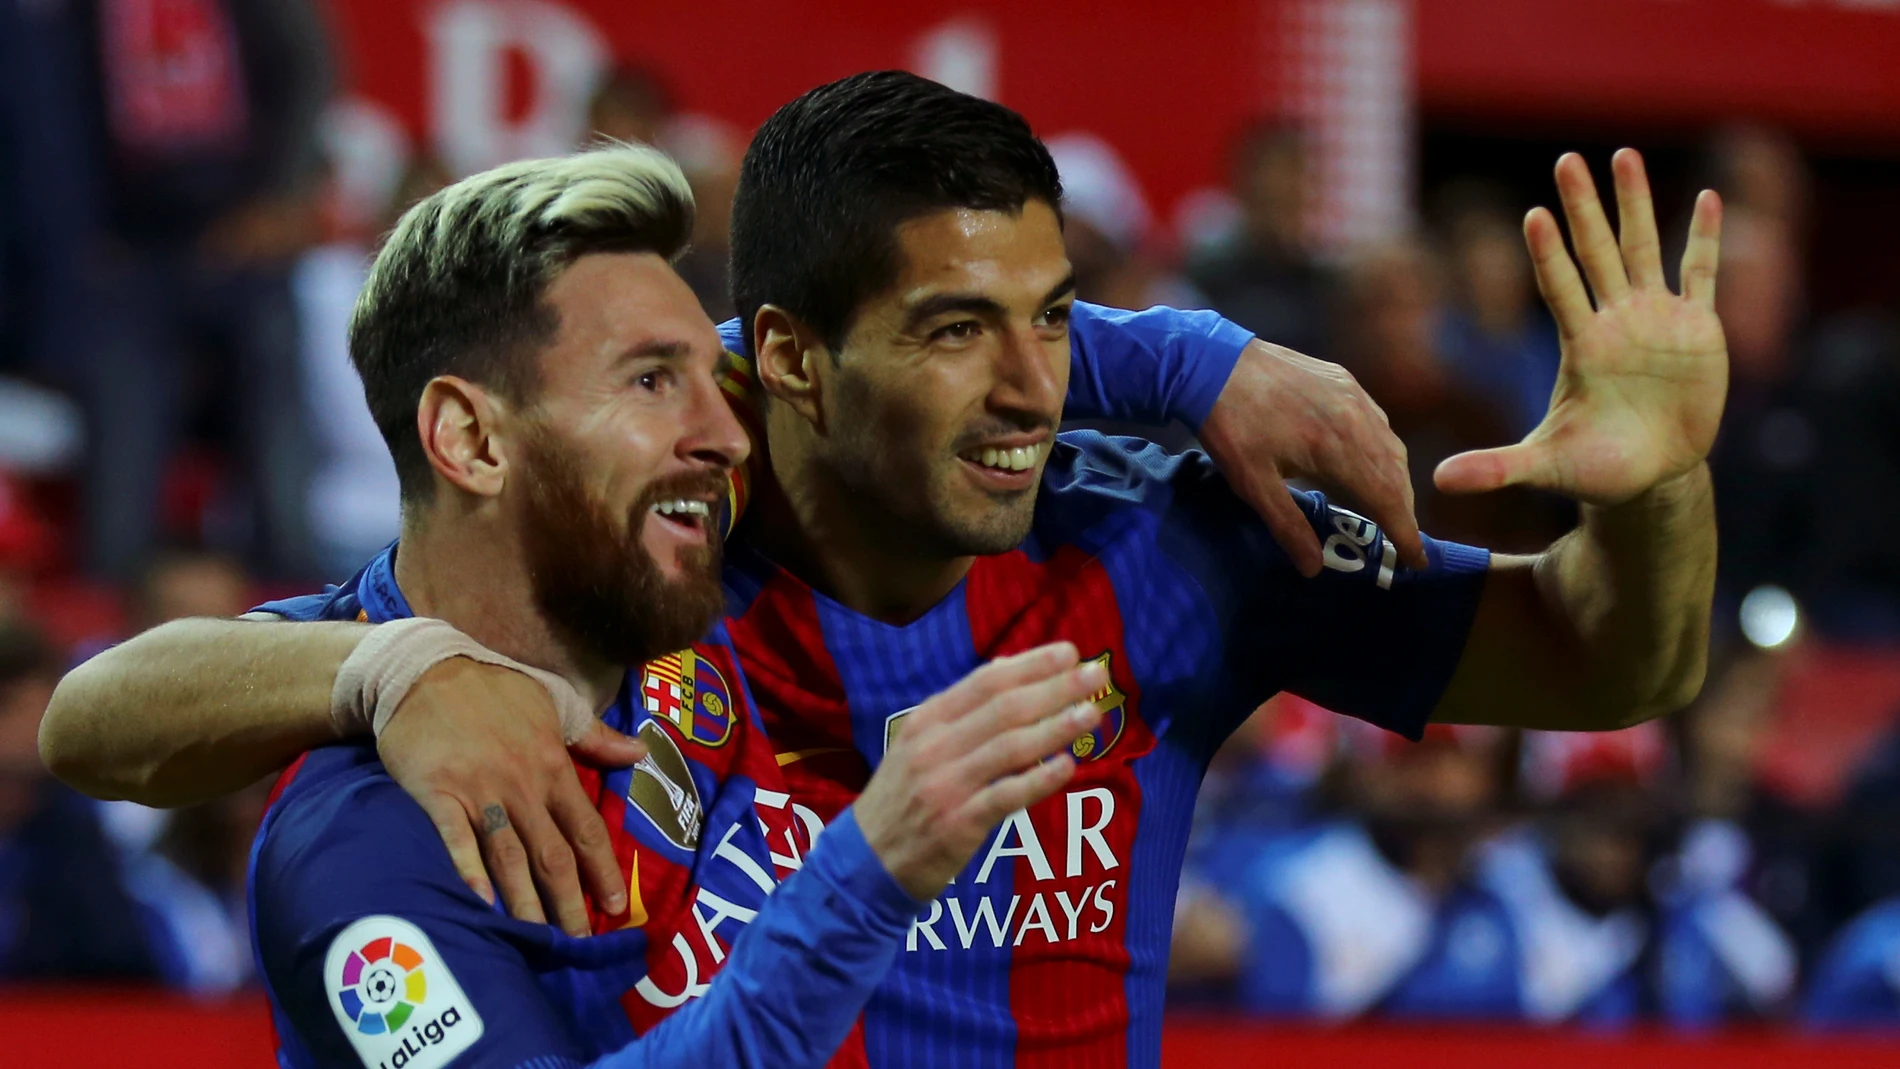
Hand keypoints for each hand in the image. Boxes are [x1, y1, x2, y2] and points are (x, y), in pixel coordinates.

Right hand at [376, 657, 646, 934]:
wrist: (425, 671)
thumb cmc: (495, 688)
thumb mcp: (555, 703)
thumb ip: (596, 737)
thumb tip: (641, 754)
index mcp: (553, 765)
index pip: (586, 828)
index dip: (603, 870)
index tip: (616, 906)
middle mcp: (523, 785)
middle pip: (552, 855)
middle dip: (568, 902)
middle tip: (578, 943)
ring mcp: (480, 792)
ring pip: (510, 857)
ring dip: (525, 902)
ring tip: (537, 939)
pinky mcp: (438, 794)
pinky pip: (457, 840)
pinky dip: (470, 873)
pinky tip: (482, 905)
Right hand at [854, 643, 1105, 900]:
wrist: (864, 861)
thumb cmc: (901, 797)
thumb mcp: (917, 743)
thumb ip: (962, 708)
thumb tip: (1007, 666)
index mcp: (926, 721)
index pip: (985, 681)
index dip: (1031, 664)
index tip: (1069, 652)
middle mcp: (934, 746)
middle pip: (1004, 708)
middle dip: (1055, 688)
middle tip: (1096, 675)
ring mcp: (945, 786)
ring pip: (1010, 748)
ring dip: (1056, 728)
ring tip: (1092, 714)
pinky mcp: (957, 825)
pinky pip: (1006, 797)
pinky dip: (1039, 780)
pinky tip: (1067, 766)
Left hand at [1198, 340, 1427, 576]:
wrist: (1212, 362)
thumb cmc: (1230, 426)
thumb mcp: (1252, 483)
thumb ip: (1288, 526)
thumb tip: (1313, 568)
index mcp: (1337, 448)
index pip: (1386, 498)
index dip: (1404, 532)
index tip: (1416, 561)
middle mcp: (1357, 418)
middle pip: (1396, 474)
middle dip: (1403, 511)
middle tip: (1403, 541)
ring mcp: (1353, 395)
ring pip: (1391, 446)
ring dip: (1396, 481)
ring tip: (1391, 510)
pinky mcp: (1344, 381)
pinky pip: (1378, 422)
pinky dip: (1384, 450)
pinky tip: (1372, 464)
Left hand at [1436, 150, 1726, 506]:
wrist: (1652, 476)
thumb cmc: (1595, 468)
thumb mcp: (1545, 468)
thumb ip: (1495, 468)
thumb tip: (1434, 483)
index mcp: (1581, 347)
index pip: (1559, 289)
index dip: (1548, 255)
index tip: (1534, 215)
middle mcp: (1614, 321)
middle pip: (1597, 253)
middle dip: (1584, 207)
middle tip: (1567, 159)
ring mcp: (1655, 319)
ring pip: (1644, 248)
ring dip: (1636, 202)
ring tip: (1622, 154)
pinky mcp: (1697, 329)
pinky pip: (1701, 273)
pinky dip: (1705, 237)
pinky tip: (1708, 195)